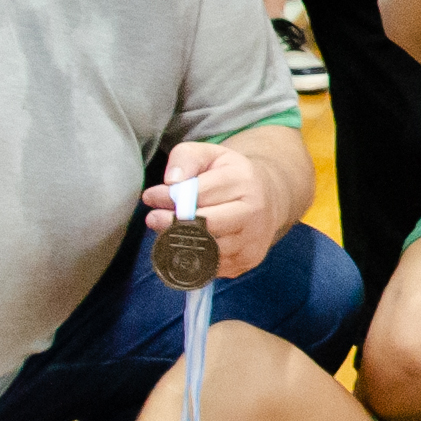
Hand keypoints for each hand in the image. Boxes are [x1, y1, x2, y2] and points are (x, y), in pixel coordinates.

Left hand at [146, 136, 280, 276]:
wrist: (268, 198)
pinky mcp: (248, 260)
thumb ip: (186, 158)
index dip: (170, 197)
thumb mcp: (209, 155)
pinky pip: (213, 265)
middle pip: (206, 225)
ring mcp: (253, 240)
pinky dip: (195, 255)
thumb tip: (171, 182)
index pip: (200, 194)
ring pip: (208, 249)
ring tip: (168, 230)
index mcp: (245, 182)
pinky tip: (189, 242)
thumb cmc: (230, 176)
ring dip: (182, 241)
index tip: (151, 197)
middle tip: (153, 218)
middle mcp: (254, 213)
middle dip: (173, 222)